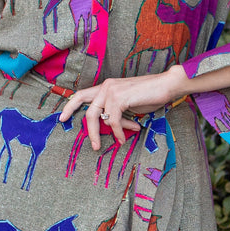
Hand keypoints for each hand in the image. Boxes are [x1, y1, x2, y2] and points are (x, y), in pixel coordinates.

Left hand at [58, 70, 183, 146]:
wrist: (167, 85)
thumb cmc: (150, 95)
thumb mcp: (130, 106)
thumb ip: (118, 114)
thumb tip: (114, 129)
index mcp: (106, 86)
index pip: (81, 94)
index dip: (70, 106)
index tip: (62, 118)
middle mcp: (106, 86)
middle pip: (86, 110)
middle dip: (87, 129)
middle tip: (92, 145)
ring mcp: (111, 91)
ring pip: (98, 118)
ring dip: (105, 134)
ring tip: (114, 143)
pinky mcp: (119, 98)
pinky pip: (113, 121)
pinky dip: (118, 132)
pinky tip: (123, 138)